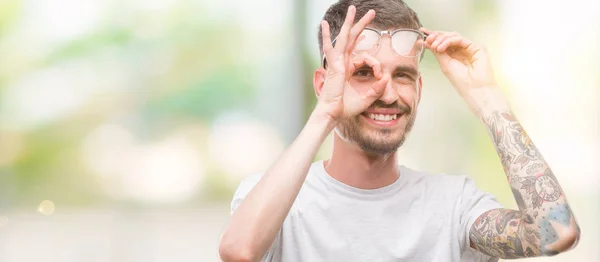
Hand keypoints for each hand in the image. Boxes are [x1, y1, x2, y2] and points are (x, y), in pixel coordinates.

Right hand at [315, 6, 388, 122]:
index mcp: (348, 69)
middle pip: (353, 39)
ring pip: (345, 38)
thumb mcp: (367, 98)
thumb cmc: (346, 109)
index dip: (376, 64)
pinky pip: (331, 48)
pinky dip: (326, 36)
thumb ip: (377, 89)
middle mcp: (342, 63)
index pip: (365, 58)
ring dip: (350, 23)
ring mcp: (337, 62)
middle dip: (361, 25)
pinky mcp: (333, 66)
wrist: (333, 114)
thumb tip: (387, 79)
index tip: (381, 76)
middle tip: (370, 12)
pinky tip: (324, 24)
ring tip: (353, 8)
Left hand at [420, 28, 507, 115]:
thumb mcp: (444, 64)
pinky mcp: (476, 46)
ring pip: (453, 36)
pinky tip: (441, 47)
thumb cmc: (461, 81)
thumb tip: (427, 42)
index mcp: (453, 55)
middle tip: (428, 38)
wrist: (475, 89)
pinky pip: (460, 39)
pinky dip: (448, 41)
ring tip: (434, 46)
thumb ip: (437, 52)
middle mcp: (461, 50)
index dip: (433, 37)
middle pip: (448, 36)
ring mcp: (469, 47)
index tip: (422, 33)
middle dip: (436, 35)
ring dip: (441, 39)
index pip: (442, 42)